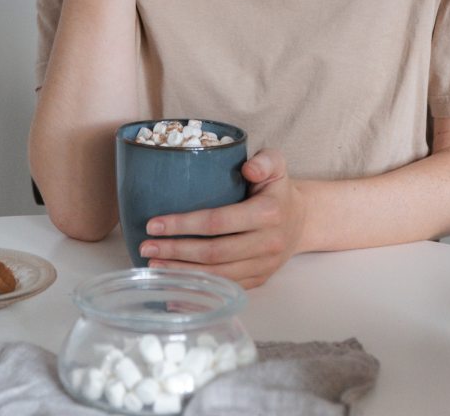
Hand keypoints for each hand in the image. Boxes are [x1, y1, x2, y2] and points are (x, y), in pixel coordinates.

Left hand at [138, 150, 304, 288]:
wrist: (302, 220)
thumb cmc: (278, 188)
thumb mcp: (277, 164)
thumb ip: (265, 160)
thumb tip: (247, 167)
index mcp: (268, 213)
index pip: (218, 222)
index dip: (183, 224)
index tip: (153, 223)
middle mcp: (268, 243)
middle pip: (214, 252)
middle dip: (176, 251)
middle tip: (146, 246)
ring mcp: (264, 266)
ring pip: (218, 275)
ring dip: (182, 271)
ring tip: (153, 263)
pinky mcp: (259, 280)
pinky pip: (225, 288)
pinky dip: (199, 287)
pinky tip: (175, 282)